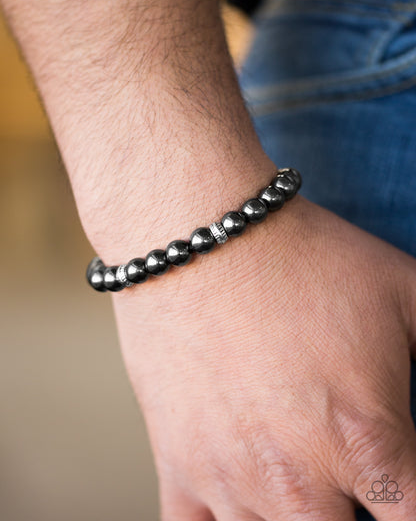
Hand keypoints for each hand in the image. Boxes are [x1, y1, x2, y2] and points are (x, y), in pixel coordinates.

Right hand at [110, 195, 415, 519]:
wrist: (200, 237)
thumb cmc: (299, 258)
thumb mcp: (407, 290)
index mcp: (367, 442)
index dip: (415, 503)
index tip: (401, 483)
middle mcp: (299, 481)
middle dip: (357, 511)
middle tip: (352, 478)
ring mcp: (230, 481)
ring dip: (297, 513)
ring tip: (301, 473)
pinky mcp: (177, 465)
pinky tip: (243, 501)